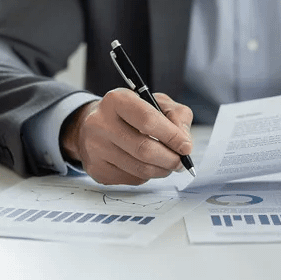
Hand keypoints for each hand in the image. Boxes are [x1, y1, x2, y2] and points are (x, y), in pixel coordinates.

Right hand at [61, 89, 192, 185]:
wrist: (94, 126)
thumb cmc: (131, 113)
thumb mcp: (156, 103)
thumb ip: (176, 116)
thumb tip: (185, 144)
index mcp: (117, 100)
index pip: (148, 120)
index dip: (172, 136)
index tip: (186, 147)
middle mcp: (100, 123)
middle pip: (144, 149)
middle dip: (170, 159)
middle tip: (180, 162)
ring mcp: (95, 148)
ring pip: (140, 169)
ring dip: (161, 170)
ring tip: (166, 164)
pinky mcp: (96, 169)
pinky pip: (131, 180)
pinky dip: (146, 176)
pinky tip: (146, 165)